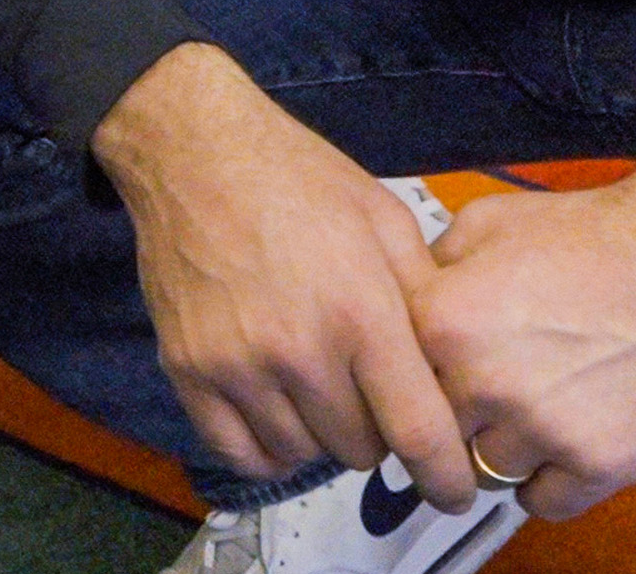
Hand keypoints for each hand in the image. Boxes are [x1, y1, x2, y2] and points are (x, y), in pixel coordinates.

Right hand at [94, 45, 473, 508]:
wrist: (192, 149)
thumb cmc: (298, 178)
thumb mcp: (387, 222)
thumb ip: (427, 303)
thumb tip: (452, 377)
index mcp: (359, 313)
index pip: (417, 434)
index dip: (446, 478)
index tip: (453, 489)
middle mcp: (297, 350)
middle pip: (362, 450)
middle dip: (378, 430)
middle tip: (368, 391)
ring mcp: (235, 363)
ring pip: (303, 454)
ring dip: (322, 435)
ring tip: (318, 390)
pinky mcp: (186, 366)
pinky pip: (239, 450)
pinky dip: (267, 448)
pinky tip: (277, 415)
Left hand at [417, 176, 635, 518]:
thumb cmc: (580, 238)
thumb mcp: (483, 225)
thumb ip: (430, 266)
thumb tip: (398, 298)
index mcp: (441, 321)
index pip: (387, 375)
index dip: (403, 372)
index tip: (415, 373)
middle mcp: (481, 382)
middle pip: (432, 429)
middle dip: (446, 415)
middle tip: (470, 398)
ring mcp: (540, 428)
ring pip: (483, 470)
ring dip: (494, 450)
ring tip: (517, 416)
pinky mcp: (595, 464)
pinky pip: (541, 502)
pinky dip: (540, 484)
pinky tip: (548, 450)